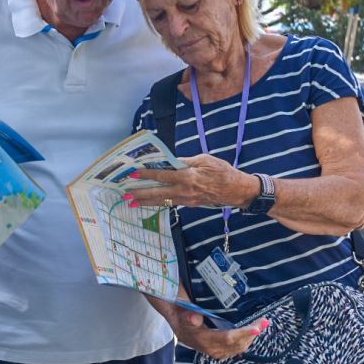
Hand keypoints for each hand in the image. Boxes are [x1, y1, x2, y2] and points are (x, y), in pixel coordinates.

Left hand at [125, 155, 255, 209]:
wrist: (237, 190)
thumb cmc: (222, 171)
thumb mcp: (204, 159)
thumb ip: (185, 161)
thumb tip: (169, 161)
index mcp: (188, 177)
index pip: (163, 175)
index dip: (146, 175)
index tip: (133, 173)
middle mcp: (185, 190)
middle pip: (158, 192)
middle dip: (140, 194)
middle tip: (125, 195)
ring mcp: (187, 199)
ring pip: (163, 201)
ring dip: (146, 201)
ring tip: (132, 202)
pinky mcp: (190, 204)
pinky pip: (171, 203)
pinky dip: (159, 203)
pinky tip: (150, 202)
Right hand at [163, 303, 267, 359]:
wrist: (179, 327)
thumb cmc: (183, 317)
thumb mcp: (184, 314)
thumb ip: (190, 316)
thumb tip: (195, 317)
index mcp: (205, 340)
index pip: (228, 337)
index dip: (243, 333)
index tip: (256, 328)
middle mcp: (213, 349)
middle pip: (238, 343)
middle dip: (252, 333)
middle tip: (264, 321)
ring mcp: (218, 352)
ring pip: (240, 347)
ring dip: (252, 337)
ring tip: (262, 325)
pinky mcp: (222, 352)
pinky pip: (238, 349)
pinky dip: (248, 340)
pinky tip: (253, 332)